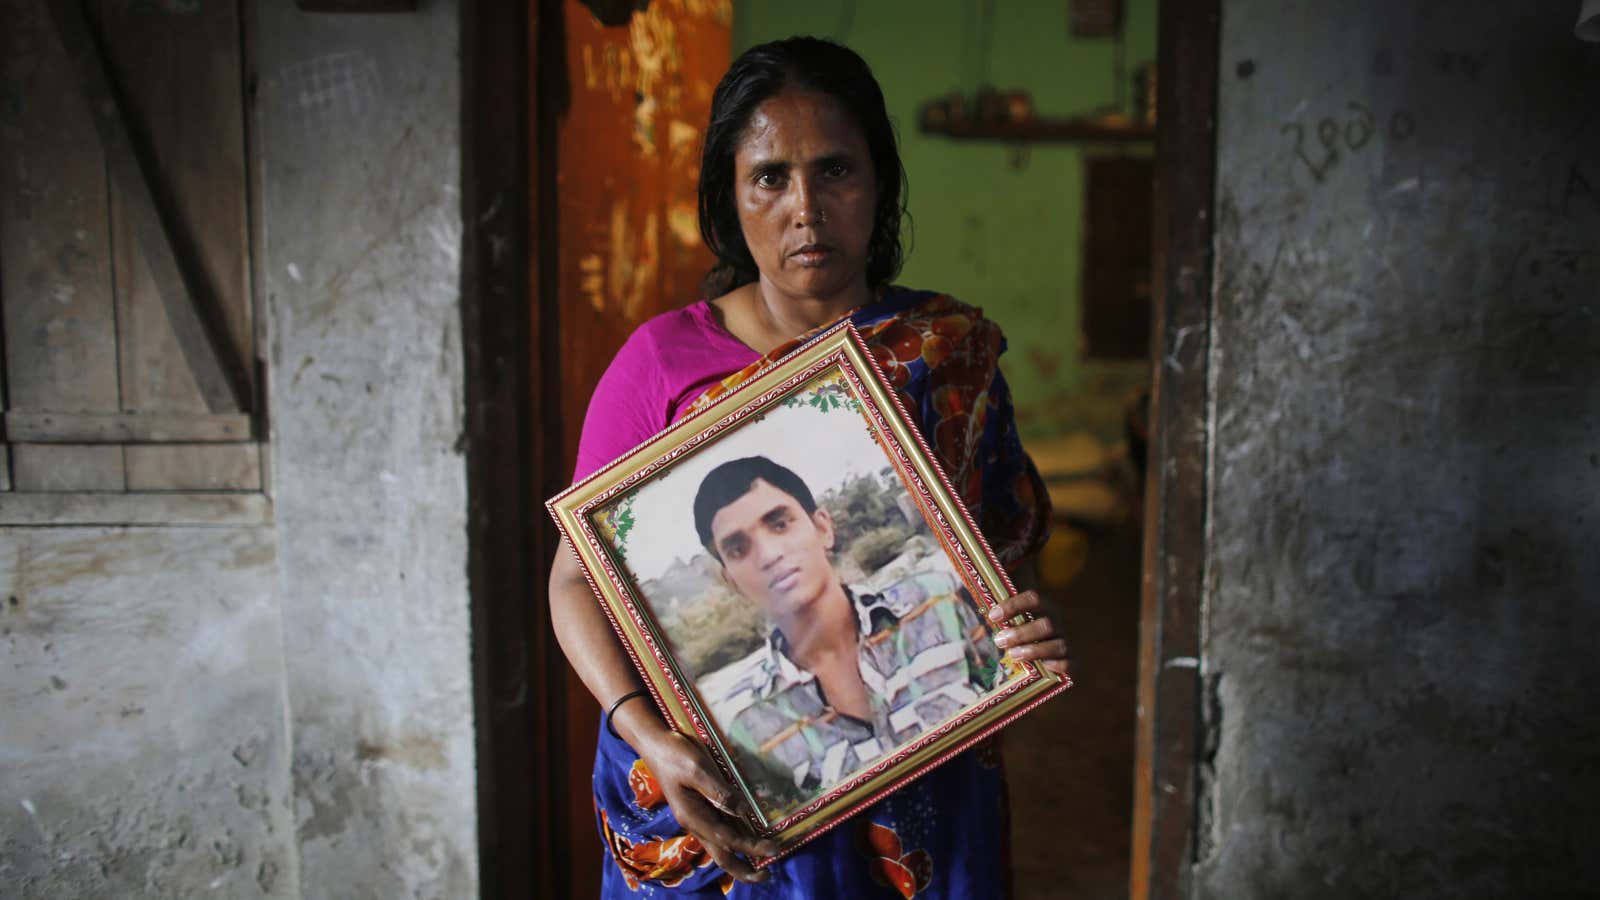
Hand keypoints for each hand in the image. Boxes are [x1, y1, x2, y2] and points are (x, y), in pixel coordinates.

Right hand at [623, 715, 781, 882]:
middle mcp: (695, 823)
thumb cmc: (675, 754)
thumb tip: (742, 810)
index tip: (773, 850)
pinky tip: (747, 836)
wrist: (656, 744)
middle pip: (720, 855)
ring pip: (720, 846)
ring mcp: (696, 817)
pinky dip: (735, 840)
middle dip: (743, 870)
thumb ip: (718, 791)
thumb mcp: (697, 767)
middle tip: (767, 876)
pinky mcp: (699, 809)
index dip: (751, 847)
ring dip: (740, 857)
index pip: (727, 839)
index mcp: (693, 816)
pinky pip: (719, 832)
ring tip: (762, 862)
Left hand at [987, 590, 1072, 678]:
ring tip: (1012, 655)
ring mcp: (1065, 642)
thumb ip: (997, 609)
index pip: (1034, 598)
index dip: (1014, 605)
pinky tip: (1042, 668)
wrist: (1044, 653)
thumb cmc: (1018, 632)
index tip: (993, 615)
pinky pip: (1070, 664)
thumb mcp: (1008, 618)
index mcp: (1043, 606)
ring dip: (1034, 650)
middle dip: (1021, 633)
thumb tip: (968, 588)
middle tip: (998, 640)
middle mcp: (1057, 622)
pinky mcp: (1071, 661)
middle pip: (1046, 624)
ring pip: (1057, 644)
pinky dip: (1058, 666)